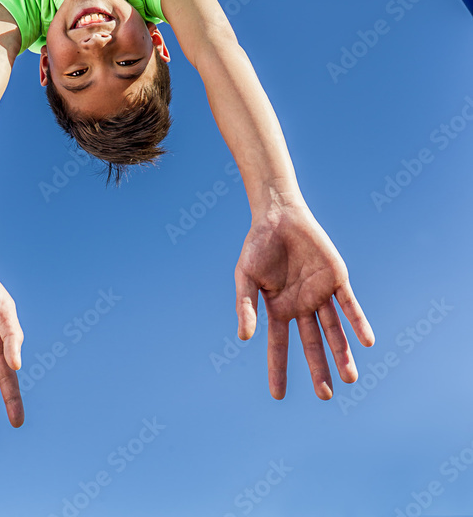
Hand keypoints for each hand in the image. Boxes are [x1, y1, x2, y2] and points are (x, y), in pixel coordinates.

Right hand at [234, 203, 373, 399]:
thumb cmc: (258, 245)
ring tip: (351, 378)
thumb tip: (245, 337)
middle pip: (312, 344)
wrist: (279, 215)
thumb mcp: (245, 277)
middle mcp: (301, 306)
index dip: (278, 369)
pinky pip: (348, 304)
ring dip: (342, 352)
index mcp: (278, 309)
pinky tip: (366, 341)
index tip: (277, 396)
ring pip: (333, 329)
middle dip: (319, 369)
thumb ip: (245, 306)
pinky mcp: (336, 279)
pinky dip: (357, 322)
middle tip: (326, 395)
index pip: (279, 345)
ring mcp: (320, 294)